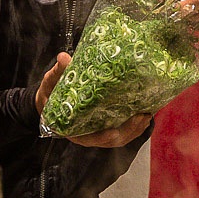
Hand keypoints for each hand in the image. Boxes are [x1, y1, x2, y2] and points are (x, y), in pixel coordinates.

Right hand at [35, 52, 151, 147]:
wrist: (50, 99)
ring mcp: (98, 132)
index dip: (104, 136)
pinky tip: (146, 113)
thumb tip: (63, 57)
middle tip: (142, 115)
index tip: (114, 131)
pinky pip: (124, 130)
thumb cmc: (51, 93)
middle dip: (129, 130)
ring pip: (121, 137)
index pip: (90, 138)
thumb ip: (58, 72)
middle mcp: (87, 134)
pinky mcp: (107, 126)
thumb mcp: (51, 83)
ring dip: (136, 128)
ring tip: (148, 114)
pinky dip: (136, 125)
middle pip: (112, 140)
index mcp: (72, 129)